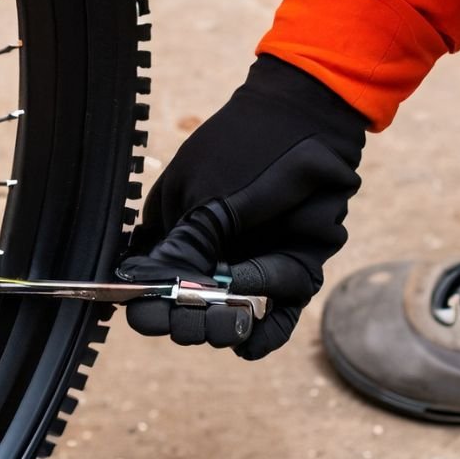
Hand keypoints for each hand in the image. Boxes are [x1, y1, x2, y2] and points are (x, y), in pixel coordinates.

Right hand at [119, 54, 366, 358]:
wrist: (309, 124)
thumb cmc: (245, 150)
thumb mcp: (205, 196)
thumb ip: (183, 245)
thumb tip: (151, 286)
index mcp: (175, 240)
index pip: (150, 293)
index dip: (150, 307)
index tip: (158, 307)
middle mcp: (209, 262)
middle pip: (189, 318)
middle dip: (190, 323)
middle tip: (195, 315)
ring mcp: (249, 272)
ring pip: (231, 325)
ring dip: (226, 326)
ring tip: (232, 313)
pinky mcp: (290, 277)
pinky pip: (275, 323)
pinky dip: (264, 334)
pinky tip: (252, 332)